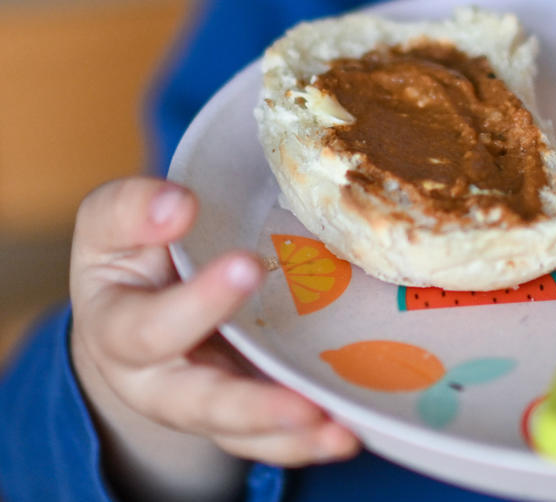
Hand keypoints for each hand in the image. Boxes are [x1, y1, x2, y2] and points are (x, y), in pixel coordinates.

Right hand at [69, 178, 358, 501]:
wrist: (136, 304)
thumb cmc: (132, 253)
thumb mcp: (114, 222)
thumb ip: (134, 210)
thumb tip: (178, 205)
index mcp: (117, 330)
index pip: (151, 326)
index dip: (198, 302)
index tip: (248, 265)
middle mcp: (157, 383)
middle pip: (200, 403)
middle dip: (252, 404)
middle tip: (304, 401)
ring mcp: (203, 405)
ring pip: (242, 434)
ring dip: (293, 436)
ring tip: (341, 434)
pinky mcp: (242, 415)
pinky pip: (273, 439)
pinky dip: (310, 441)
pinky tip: (350, 433)